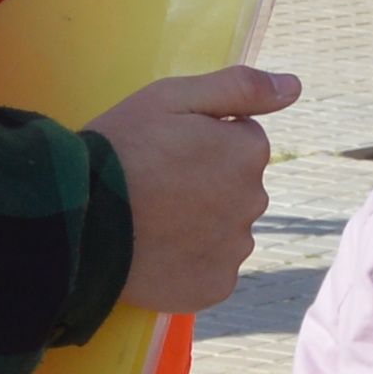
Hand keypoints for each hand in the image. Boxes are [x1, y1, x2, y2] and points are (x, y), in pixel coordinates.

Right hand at [95, 61, 296, 312]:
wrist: (78, 223)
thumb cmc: (120, 149)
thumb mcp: (170, 98)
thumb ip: (238, 87)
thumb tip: (293, 86)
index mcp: (248, 152)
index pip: (241, 140)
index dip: (201, 141)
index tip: (165, 150)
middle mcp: (254, 201)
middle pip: (236, 186)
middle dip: (205, 182)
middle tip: (154, 185)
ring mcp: (235, 249)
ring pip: (225, 228)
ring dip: (199, 223)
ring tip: (151, 220)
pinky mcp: (215, 287)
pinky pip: (211, 267)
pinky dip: (190, 261)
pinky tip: (156, 252)